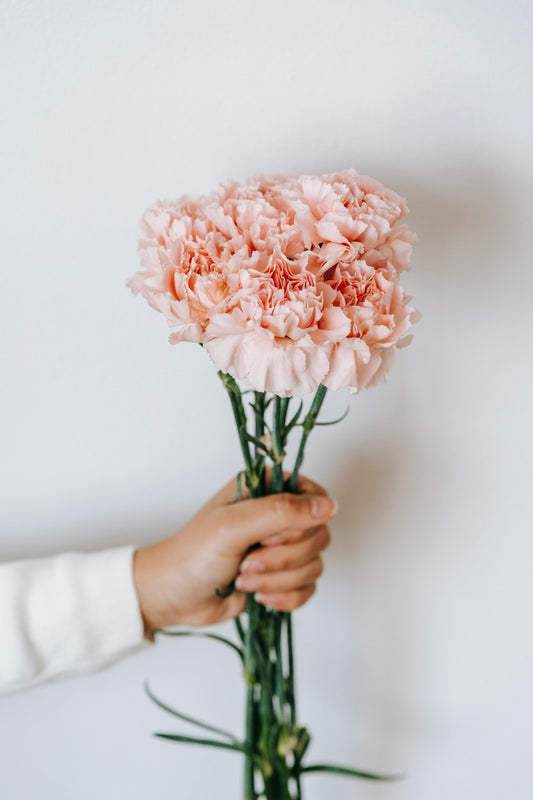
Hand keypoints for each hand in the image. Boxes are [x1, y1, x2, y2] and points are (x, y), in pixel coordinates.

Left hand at [133, 472, 336, 635]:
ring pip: (314, 563)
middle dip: (284, 557)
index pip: (315, 496)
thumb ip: (281, 512)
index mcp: (265, 487)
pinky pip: (309, 587)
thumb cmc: (192, 554)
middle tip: (248, 559)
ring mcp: (281, 546)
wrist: (174, 596)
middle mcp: (277, 514)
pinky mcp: (282, 576)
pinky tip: (259, 596)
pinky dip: (285, 596)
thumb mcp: (233, 526)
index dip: (300, 523)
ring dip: (279, 579)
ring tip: (244, 578)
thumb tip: (329, 505)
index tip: (269, 535)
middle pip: (318, 534)